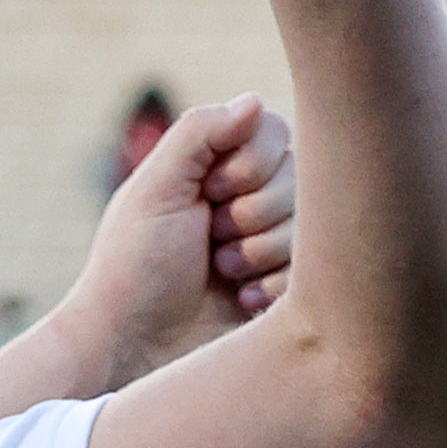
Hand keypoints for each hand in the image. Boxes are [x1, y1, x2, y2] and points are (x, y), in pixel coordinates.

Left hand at [72, 93, 300, 377]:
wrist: (130, 346)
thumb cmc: (133, 266)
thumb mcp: (154, 190)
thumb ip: (198, 134)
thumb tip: (253, 101)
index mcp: (221, 168)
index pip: (277, 132)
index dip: (250, 165)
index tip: (208, 194)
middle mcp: (254, 199)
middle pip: (303, 177)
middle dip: (252, 214)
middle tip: (210, 241)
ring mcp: (276, 243)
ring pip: (316, 225)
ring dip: (261, 252)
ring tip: (221, 272)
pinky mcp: (290, 287)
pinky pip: (316, 271)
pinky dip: (273, 286)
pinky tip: (240, 300)